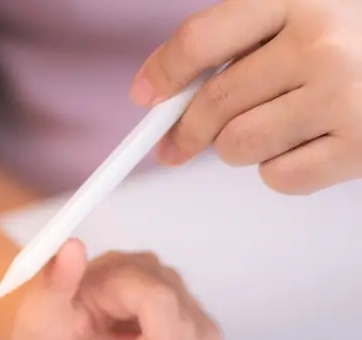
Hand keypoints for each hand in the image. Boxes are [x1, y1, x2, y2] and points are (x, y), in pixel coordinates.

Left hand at [11, 240, 221, 339]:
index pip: (160, 301)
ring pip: (198, 336)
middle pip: (183, 322)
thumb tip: (72, 246)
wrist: (50, 329)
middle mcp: (152, 272)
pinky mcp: (184, 309)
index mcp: (118, 270)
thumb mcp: (40, 310)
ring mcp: (172, 289)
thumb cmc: (44, 324)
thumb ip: (56, 280)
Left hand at [131, 0, 361, 193]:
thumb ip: (244, 35)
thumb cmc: (360, 32)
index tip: (146, 96)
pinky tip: (307, 143)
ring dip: (239, 146)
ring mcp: (346, 96)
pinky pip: (279, 177)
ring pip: (238, 146)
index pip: (201, 40)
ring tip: (273, 125)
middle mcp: (322, 44)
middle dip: (185, 130)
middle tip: (176, 145)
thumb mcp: (309, 7)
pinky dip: (280, 169)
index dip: (162, 73)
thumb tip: (162, 89)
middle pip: (214, 103)